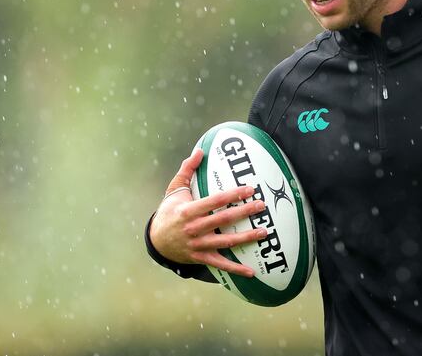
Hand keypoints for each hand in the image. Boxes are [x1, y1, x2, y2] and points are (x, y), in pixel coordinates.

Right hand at [149, 148, 268, 276]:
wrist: (156, 240)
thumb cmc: (169, 211)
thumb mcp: (174, 189)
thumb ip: (187, 170)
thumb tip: (200, 150)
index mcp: (189, 211)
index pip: (215, 201)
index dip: (233, 195)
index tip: (250, 189)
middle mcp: (194, 229)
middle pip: (224, 220)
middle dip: (244, 212)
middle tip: (261, 206)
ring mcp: (198, 245)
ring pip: (226, 242)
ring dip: (246, 238)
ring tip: (264, 232)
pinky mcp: (201, 257)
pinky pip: (221, 264)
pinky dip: (236, 269)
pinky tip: (252, 271)